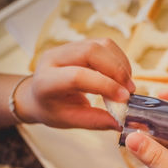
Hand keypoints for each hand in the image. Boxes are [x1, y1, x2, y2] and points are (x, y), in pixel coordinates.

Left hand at [15, 38, 134, 129]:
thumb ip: (95, 121)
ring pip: (102, 45)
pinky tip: (121, 77)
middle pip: (91, 52)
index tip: (124, 98)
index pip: (78, 76)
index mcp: (46, 81)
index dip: (105, 85)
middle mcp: (54, 58)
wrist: (38, 94)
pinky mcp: (81, 44)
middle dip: (117, 70)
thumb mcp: (69, 121)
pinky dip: (120, 60)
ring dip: (121, 65)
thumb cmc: (52, 109)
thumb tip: (121, 123)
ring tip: (126, 85)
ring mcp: (68, 47)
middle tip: (129, 91)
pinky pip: (106, 45)